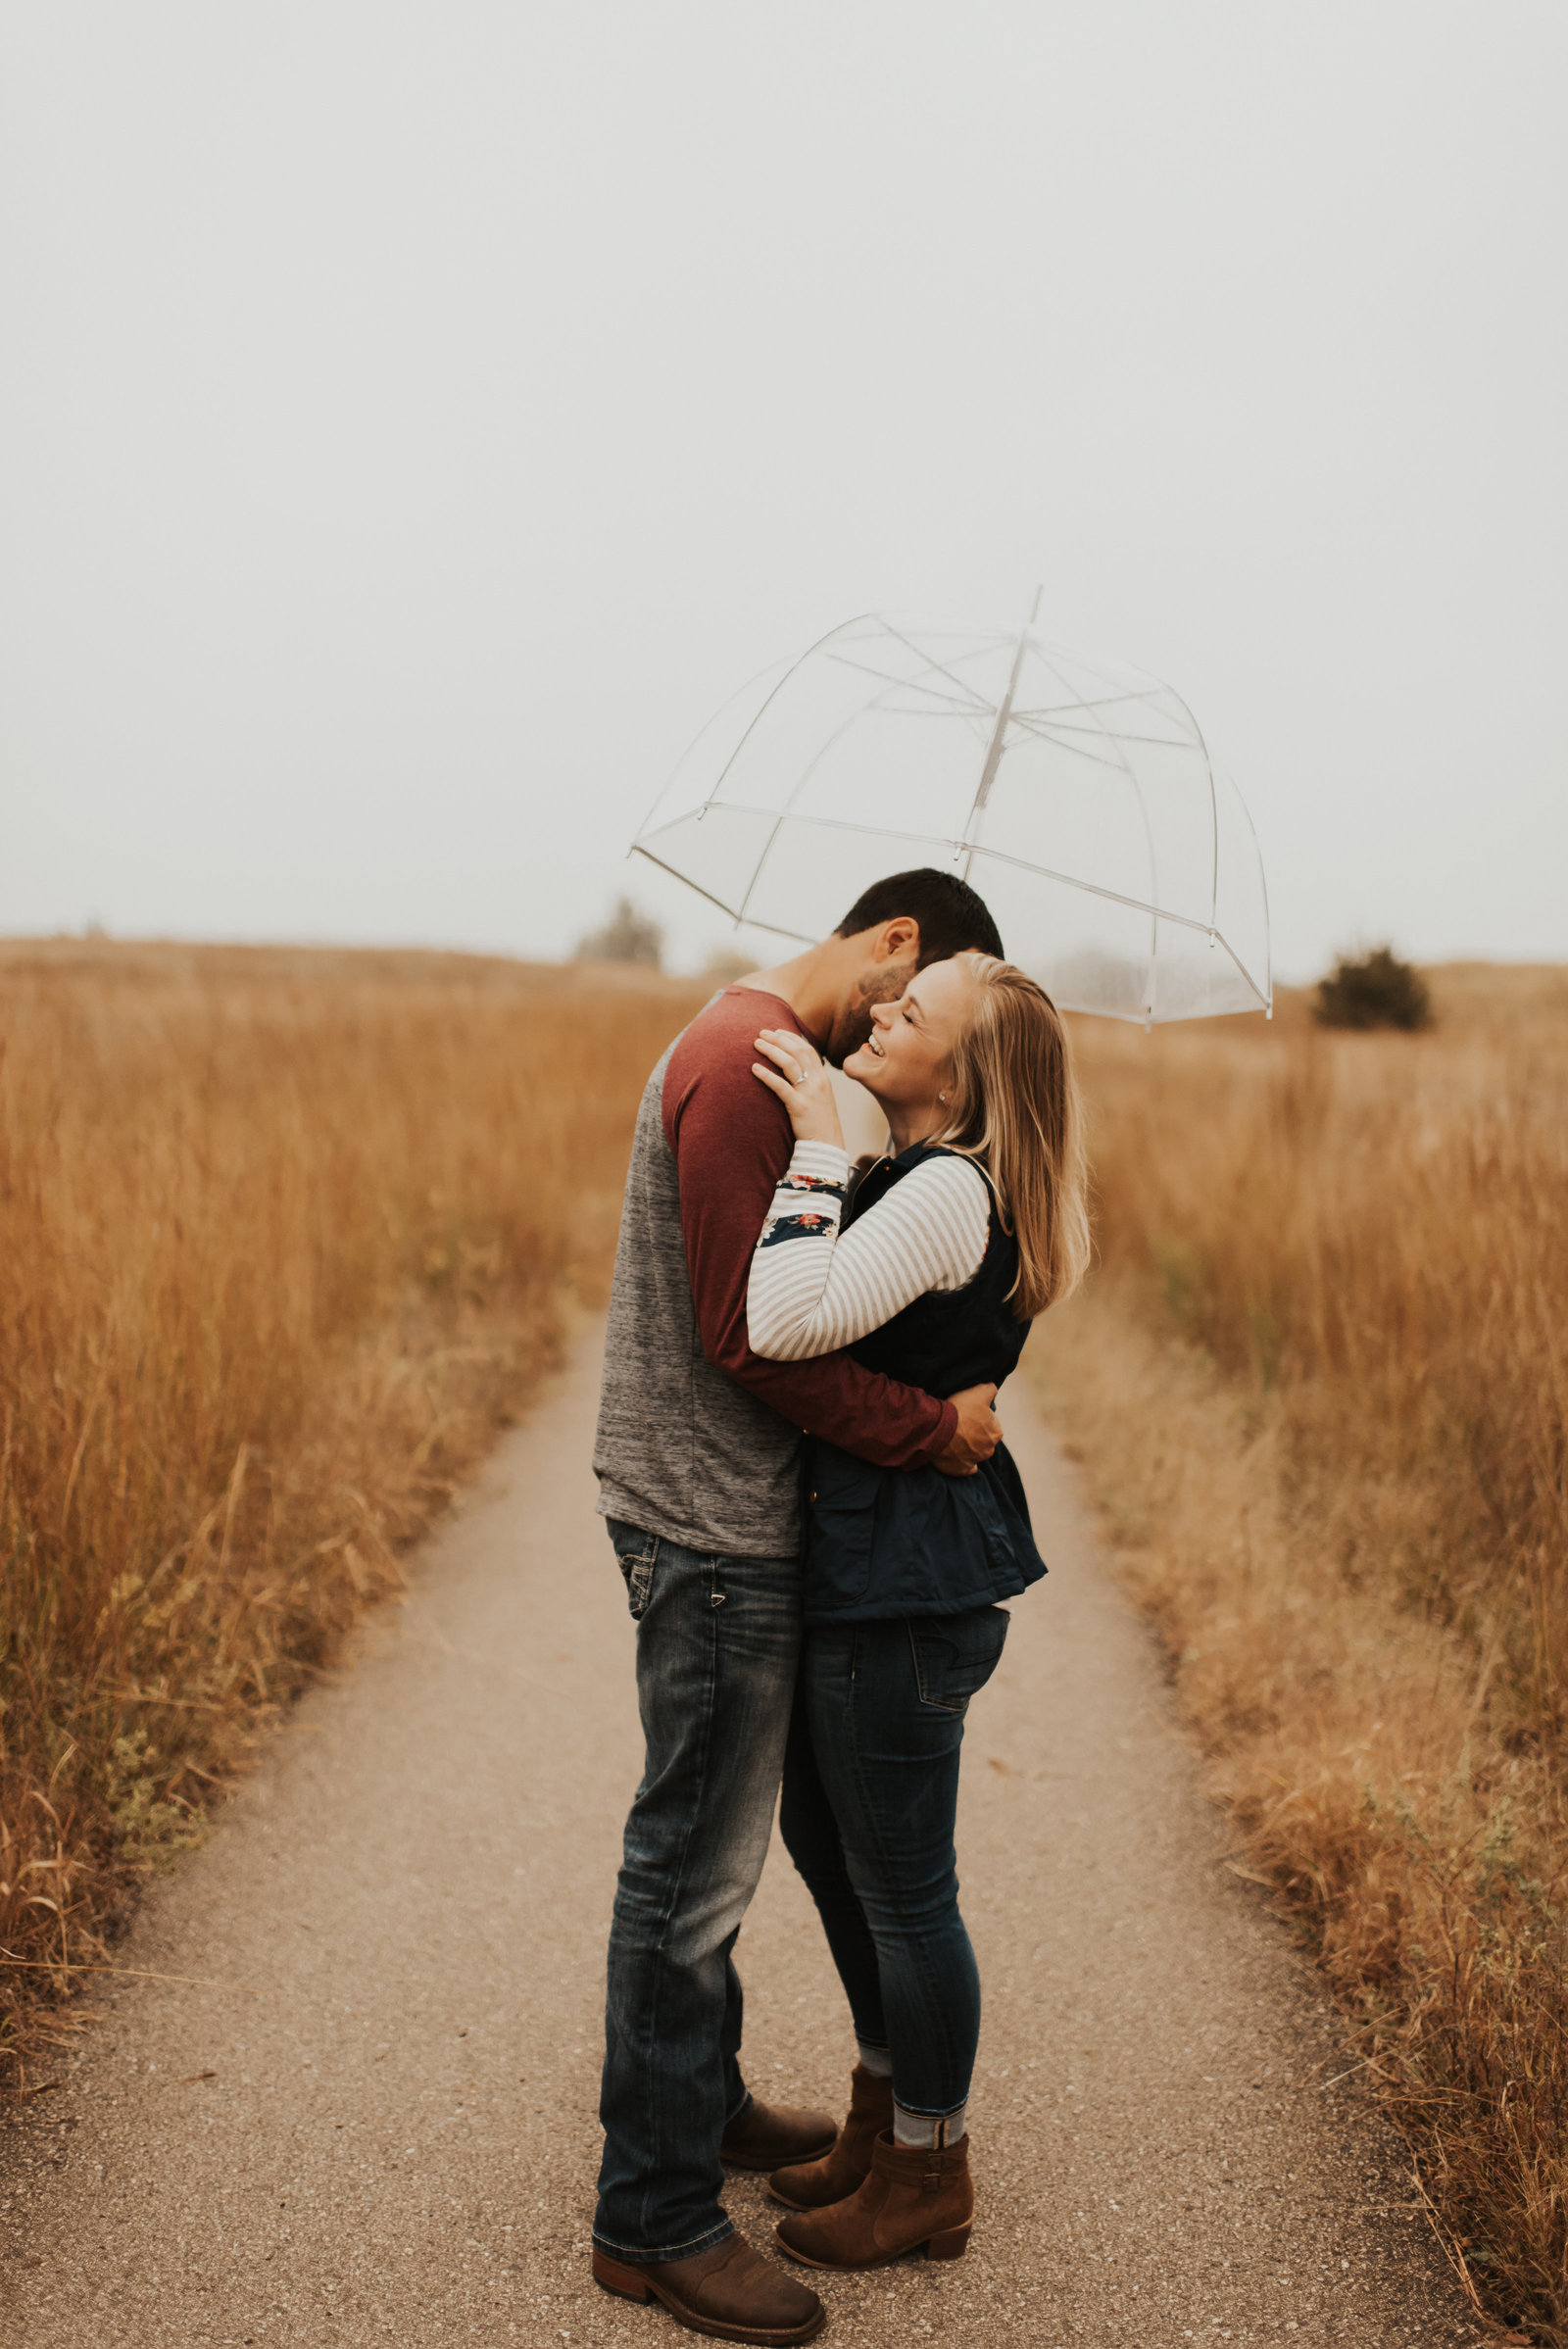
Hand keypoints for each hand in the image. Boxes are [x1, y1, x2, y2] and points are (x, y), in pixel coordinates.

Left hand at [751, 1029, 844, 1148]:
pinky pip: (780, 1086)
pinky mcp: (799, 1106)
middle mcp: (818, 1082)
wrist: (826, 1146)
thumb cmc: (818, 1123)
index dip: (792, 1038)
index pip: (808, 1050)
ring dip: (771, 1050)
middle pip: (797, 1051)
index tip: (777, 1031)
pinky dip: (766, 1075)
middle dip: (778, 1039)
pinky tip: (754, 1069)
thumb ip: (809, 1083)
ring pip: (789, 1064)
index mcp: (823, 1078)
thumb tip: (794, 1073)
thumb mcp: (819, 1098)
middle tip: (761, 1033)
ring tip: (756, 1044)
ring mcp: (809, 1093)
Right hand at [931, 1383, 999, 1477]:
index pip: (991, 1424)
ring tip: (954, 1438)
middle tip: (960, 1425)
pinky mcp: (961, 1470)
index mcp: (996, 1433)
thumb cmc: (960, 1411)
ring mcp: (974, 1461)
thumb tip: (993, 1389)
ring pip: (974, 1453)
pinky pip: (965, 1469)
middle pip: (983, 1440)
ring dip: (967, 1448)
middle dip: (975, 1434)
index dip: (980, 1418)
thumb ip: (991, 1389)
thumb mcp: (979, 1392)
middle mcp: (989, 1450)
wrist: (938, 1429)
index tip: (968, 1414)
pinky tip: (955, 1455)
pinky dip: (962, 1464)